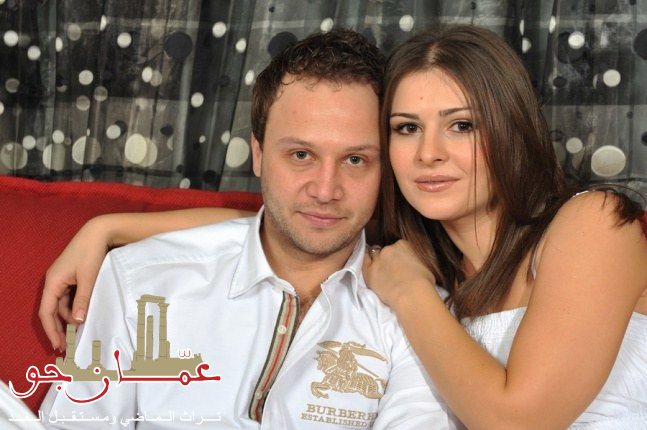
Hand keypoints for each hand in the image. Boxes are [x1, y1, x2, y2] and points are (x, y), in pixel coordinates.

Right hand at [38, 218, 110, 350]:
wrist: (98, 233)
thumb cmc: (91, 253)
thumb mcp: (88, 278)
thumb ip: (82, 301)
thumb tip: (76, 322)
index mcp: (53, 282)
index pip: (46, 312)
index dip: (51, 330)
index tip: (59, 345)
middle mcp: (54, 282)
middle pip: (52, 310)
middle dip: (59, 328)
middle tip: (68, 345)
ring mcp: (62, 279)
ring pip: (62, 305)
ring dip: (69, 318)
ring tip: (79, 332)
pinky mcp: (72, 277)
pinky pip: (70, 297)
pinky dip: (75, 307)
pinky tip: (83, 316)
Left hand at [363, 240, 436, 308]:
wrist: (411, 293)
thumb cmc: (424, 282)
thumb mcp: (426, 266)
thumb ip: (417, 261)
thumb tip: (416, 264)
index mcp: (405, 245)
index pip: (400, 247)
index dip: (400, 256)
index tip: (402, 264)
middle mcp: (390, 248)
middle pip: (387, 251)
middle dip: (389, 259)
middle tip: (393, 270)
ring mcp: (378, 258)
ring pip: (374, 255)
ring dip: (378, 262)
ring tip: (381, 272)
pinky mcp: (368, 270)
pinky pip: (364, 262)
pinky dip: (366, 263)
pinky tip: (370, 269)